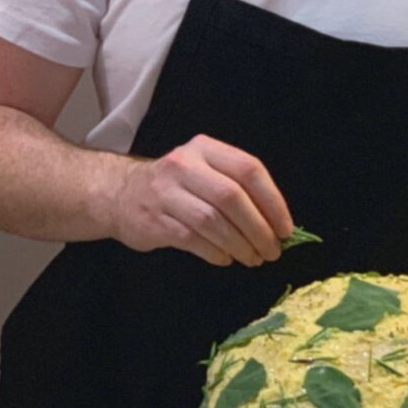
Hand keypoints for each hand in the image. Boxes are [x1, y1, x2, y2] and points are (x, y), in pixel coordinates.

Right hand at [110, 134, 292, 266]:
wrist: (122, 194)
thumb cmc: (179, 185)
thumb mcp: (206, 170)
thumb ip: (238, 187)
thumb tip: (276, 224)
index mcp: (206, 148)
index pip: (248, 169)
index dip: (272, 200)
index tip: (285, 228)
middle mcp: (185, 165)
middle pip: (232, 197)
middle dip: (258, 228)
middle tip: (273, 250)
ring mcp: (166, 192)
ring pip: (212, 220)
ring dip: (239, 244)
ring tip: (254, 258)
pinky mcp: (154, 220)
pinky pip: (192, 239)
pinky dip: (215, 252)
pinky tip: (226, 258)